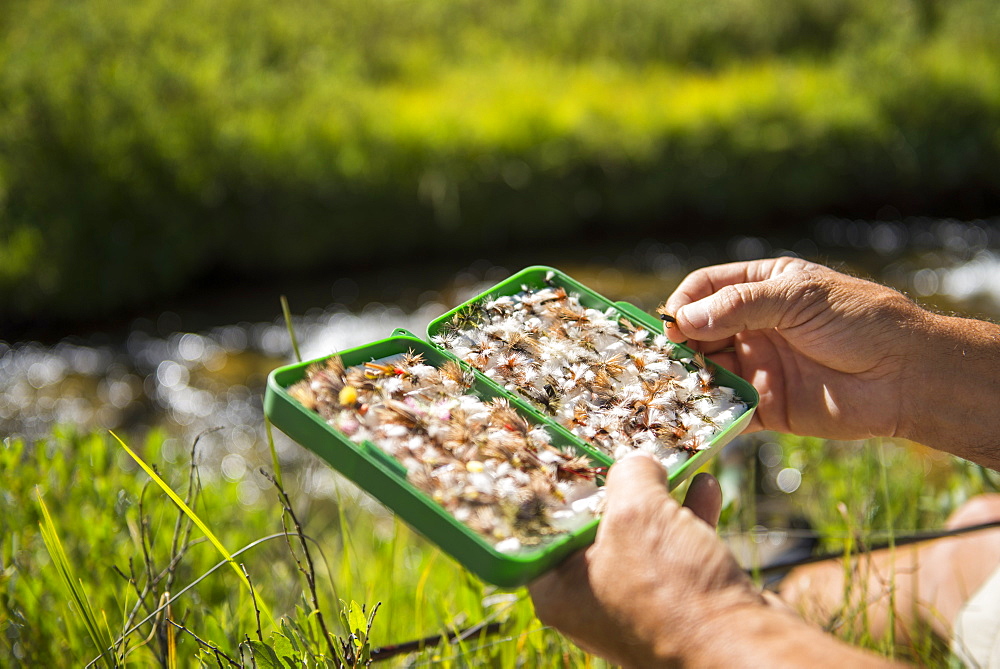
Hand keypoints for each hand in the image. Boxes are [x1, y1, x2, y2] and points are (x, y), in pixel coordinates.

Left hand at [529, 454, 760, 666]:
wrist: (746, 652)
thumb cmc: (675, 591)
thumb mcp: (638, 511)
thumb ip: (629, 475)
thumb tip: (637, 464)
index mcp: (560, 588)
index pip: (546, 526)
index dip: (561, 486)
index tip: (576, 454)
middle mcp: (591, 600)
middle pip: (596, 525)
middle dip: (618, 485)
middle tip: (627, 449)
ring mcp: (637, 602)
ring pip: (642, 534)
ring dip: (661, 496)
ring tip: (673, 462)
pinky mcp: (678, 602)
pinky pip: (676, 549)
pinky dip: (689, 517)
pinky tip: (704, 486)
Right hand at [663, 258, 925, 440]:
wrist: (906, 376)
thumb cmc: (859, 321)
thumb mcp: (798, 298)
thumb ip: (739, 305)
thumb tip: (684, 318)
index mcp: (763, 288)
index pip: (706, 288)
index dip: (684, 303)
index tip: (671, 324)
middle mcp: (754, 326)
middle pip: (699, 331)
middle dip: (680, 345)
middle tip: (664, 360)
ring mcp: (758, 366)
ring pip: (709, 371)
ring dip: (689, 379)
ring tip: (672, 389)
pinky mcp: (767, 406)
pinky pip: (729, 410)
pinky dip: (711, 414)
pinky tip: (694, 417)